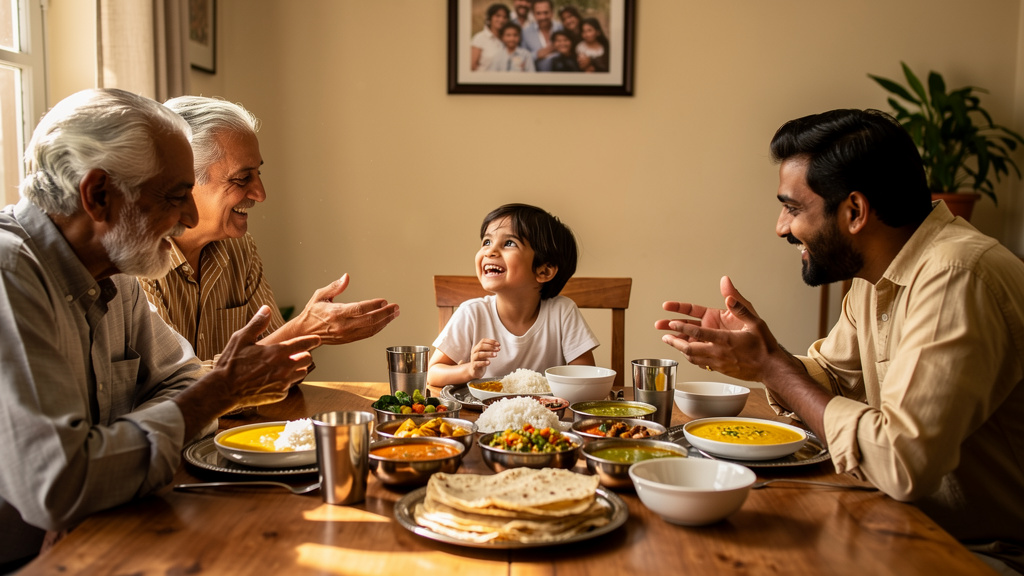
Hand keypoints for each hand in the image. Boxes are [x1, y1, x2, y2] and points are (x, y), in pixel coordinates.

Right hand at [215, 306, 319, 401]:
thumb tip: (266, 309)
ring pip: (301, 373)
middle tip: (295, 353)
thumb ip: (257, 323)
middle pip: (307, 359)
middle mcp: (284, 368)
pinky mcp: (280, 394)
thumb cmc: (231, 364)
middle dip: (303, 354)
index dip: (312, 340)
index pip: (304, 344)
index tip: (317, 339)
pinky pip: (290, 385)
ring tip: (283, 365)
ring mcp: (283, 382)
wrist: (224, 390)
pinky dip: (286, 381)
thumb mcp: (241, 338)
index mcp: (277, 352)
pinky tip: (273, 377)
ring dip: (296, 368)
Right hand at [291, 274, 398, 345]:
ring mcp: (347, 334)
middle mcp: (343, 325)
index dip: (373, 305)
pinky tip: (385, 322)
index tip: (384, 301)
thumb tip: (346, 277)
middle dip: (385, 313)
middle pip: (369, 320)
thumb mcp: (320, 296)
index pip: (359, 309)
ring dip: (385, 321)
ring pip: (371, 329)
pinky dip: (378, 328)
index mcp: (336, 313)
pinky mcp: (349, 339)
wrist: (305, 333)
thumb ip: (334, 287)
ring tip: (394, 314)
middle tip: (395, 307)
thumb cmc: (312, 313)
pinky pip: (367, 334)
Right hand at [465, 339, 499, 379]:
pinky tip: (489, 362)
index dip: (491, 341)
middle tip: (498, 349)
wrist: (475, 371)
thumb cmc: (481, 361)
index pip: (483, 341)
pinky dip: (483, 362)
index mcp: (477, 347)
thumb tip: (498, 347)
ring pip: (478, 354)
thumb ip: (490, 350)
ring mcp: (473, 359)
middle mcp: (474, 352)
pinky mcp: (473, 366)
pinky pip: (477, 363)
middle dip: (490, 347)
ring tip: (496, 355)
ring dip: (488, 353)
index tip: (499, 344)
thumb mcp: (486, 353)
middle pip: (481, 346)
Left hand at [655, 276, 781, 380]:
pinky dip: (692, 357)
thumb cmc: (765, 345)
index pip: (699, 333)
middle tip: (664, 336)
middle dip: (675, 342)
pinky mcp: (720, 370)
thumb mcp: (755, 321)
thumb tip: (727, 287)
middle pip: (690, 348)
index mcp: (726, 339)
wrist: (771, 369)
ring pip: (693, 358)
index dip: (683, 327)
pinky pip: (701, 364)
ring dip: (680, 350)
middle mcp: (719, 353)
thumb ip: (739, 305)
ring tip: (670, 342)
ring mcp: (719, 363)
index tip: (671, 322)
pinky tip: (687, 353)